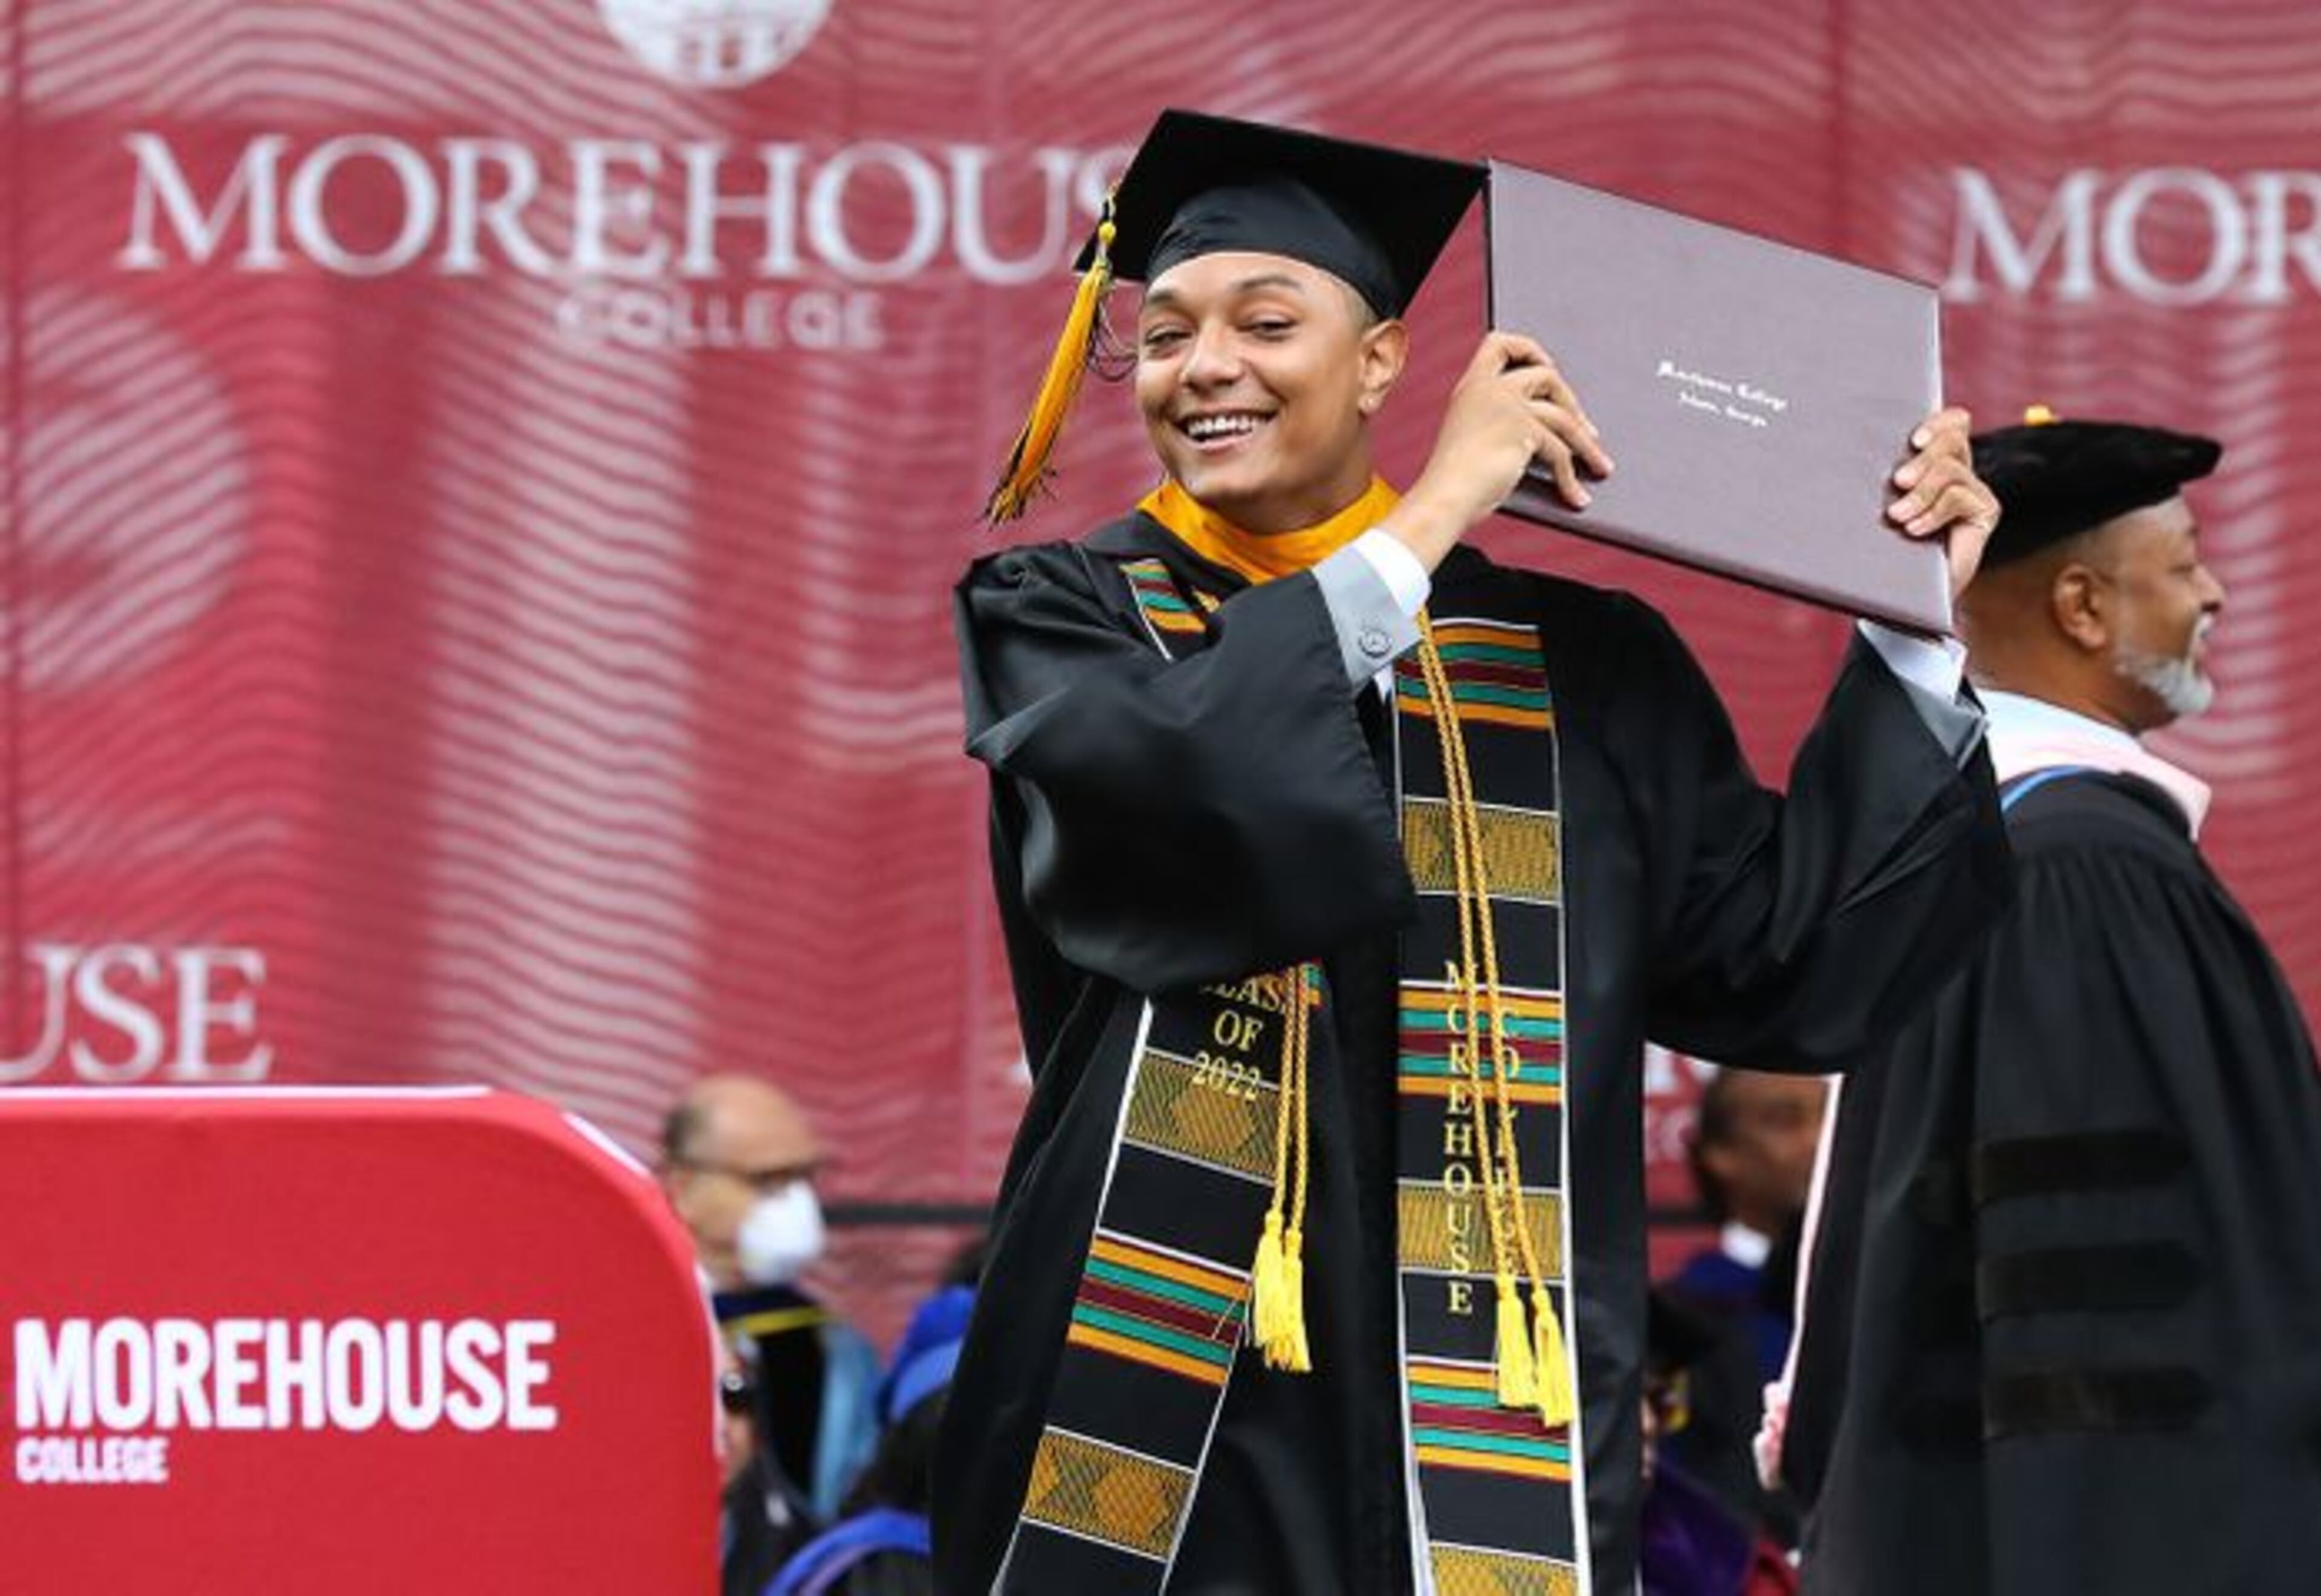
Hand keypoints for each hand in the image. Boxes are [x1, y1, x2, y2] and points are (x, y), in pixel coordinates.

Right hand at [1382, 332, 1614, 571]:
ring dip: (1587, 446)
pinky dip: (1571, 478)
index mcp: (1471, 387)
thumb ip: (1498, 420)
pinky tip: (1575, 496)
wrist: (1445, 498)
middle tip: (1586, 430)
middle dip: (1571, 404)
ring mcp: (1508, 406)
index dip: (1529, 350)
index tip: (1546, 367)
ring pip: (1564, 417)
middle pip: (1546, 375)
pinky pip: (1560, 452)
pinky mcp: (1525, 430)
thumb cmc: (1453, 480)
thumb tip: (1546, 430)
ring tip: (1599, 467)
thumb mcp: (1472, 436)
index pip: (1499, 343)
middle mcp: (1490, 389)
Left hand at [1886, 407, 1999, 599]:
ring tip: (1897, 516)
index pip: (1952, 423)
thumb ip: (1873, 481)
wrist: (1903, 593)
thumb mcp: (1875, 507)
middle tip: (1899, 481)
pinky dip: (1934, 512)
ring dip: (1921, 493)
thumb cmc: (1881, 546)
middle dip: (1924, 458)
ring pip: (1951, 470)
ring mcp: (1973, 490)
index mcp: (1934, 460)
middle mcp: (1958, 470)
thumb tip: (1838, 452)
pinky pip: (1960, 497)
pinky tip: (1914, 529)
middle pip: (1953, 441)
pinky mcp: (1984, 511)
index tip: (1912, 440)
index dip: (1938, 423)